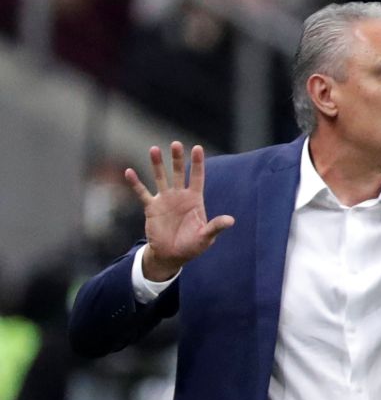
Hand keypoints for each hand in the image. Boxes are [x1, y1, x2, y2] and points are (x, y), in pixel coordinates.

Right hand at [125, 142, 234, 281]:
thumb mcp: (206, 237)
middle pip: (178, 173)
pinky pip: (142, 193)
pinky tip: (129, 172)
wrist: (172, 255)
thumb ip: (215, 226)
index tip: (198, 148)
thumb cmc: (192, 246)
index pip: (197, 177)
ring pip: (160, 178)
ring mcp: (164, 200)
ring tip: (154, 149)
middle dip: (177, 159)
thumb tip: (231, 221)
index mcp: (194, 200)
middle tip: (176, 144)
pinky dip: (136, 183)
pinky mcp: (151, 208)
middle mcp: (179, 196)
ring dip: (157, 165)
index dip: (197, 163)